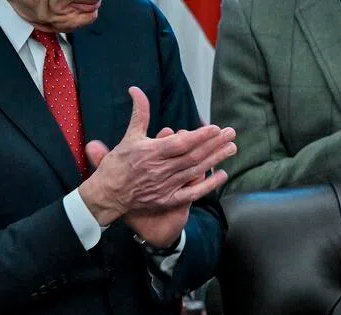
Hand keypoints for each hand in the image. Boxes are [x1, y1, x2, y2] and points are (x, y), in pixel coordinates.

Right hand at [78, 87, 234, 227]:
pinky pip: (192, 192)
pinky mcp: (169, 200)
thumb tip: (136, 89)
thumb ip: (139, 114)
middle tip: (232, 134)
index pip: (181, 143)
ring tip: (232, 148)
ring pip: (196, 171)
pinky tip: (222, 175)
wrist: (108, 194)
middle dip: (215, 144)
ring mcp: (166, 185)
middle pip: (193, 156)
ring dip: (216, 159)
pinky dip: (208, 184)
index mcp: (151, 152)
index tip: (216, 128)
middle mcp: (161, 169)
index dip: (200, 136)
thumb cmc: (119, 164)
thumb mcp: (128, 136)